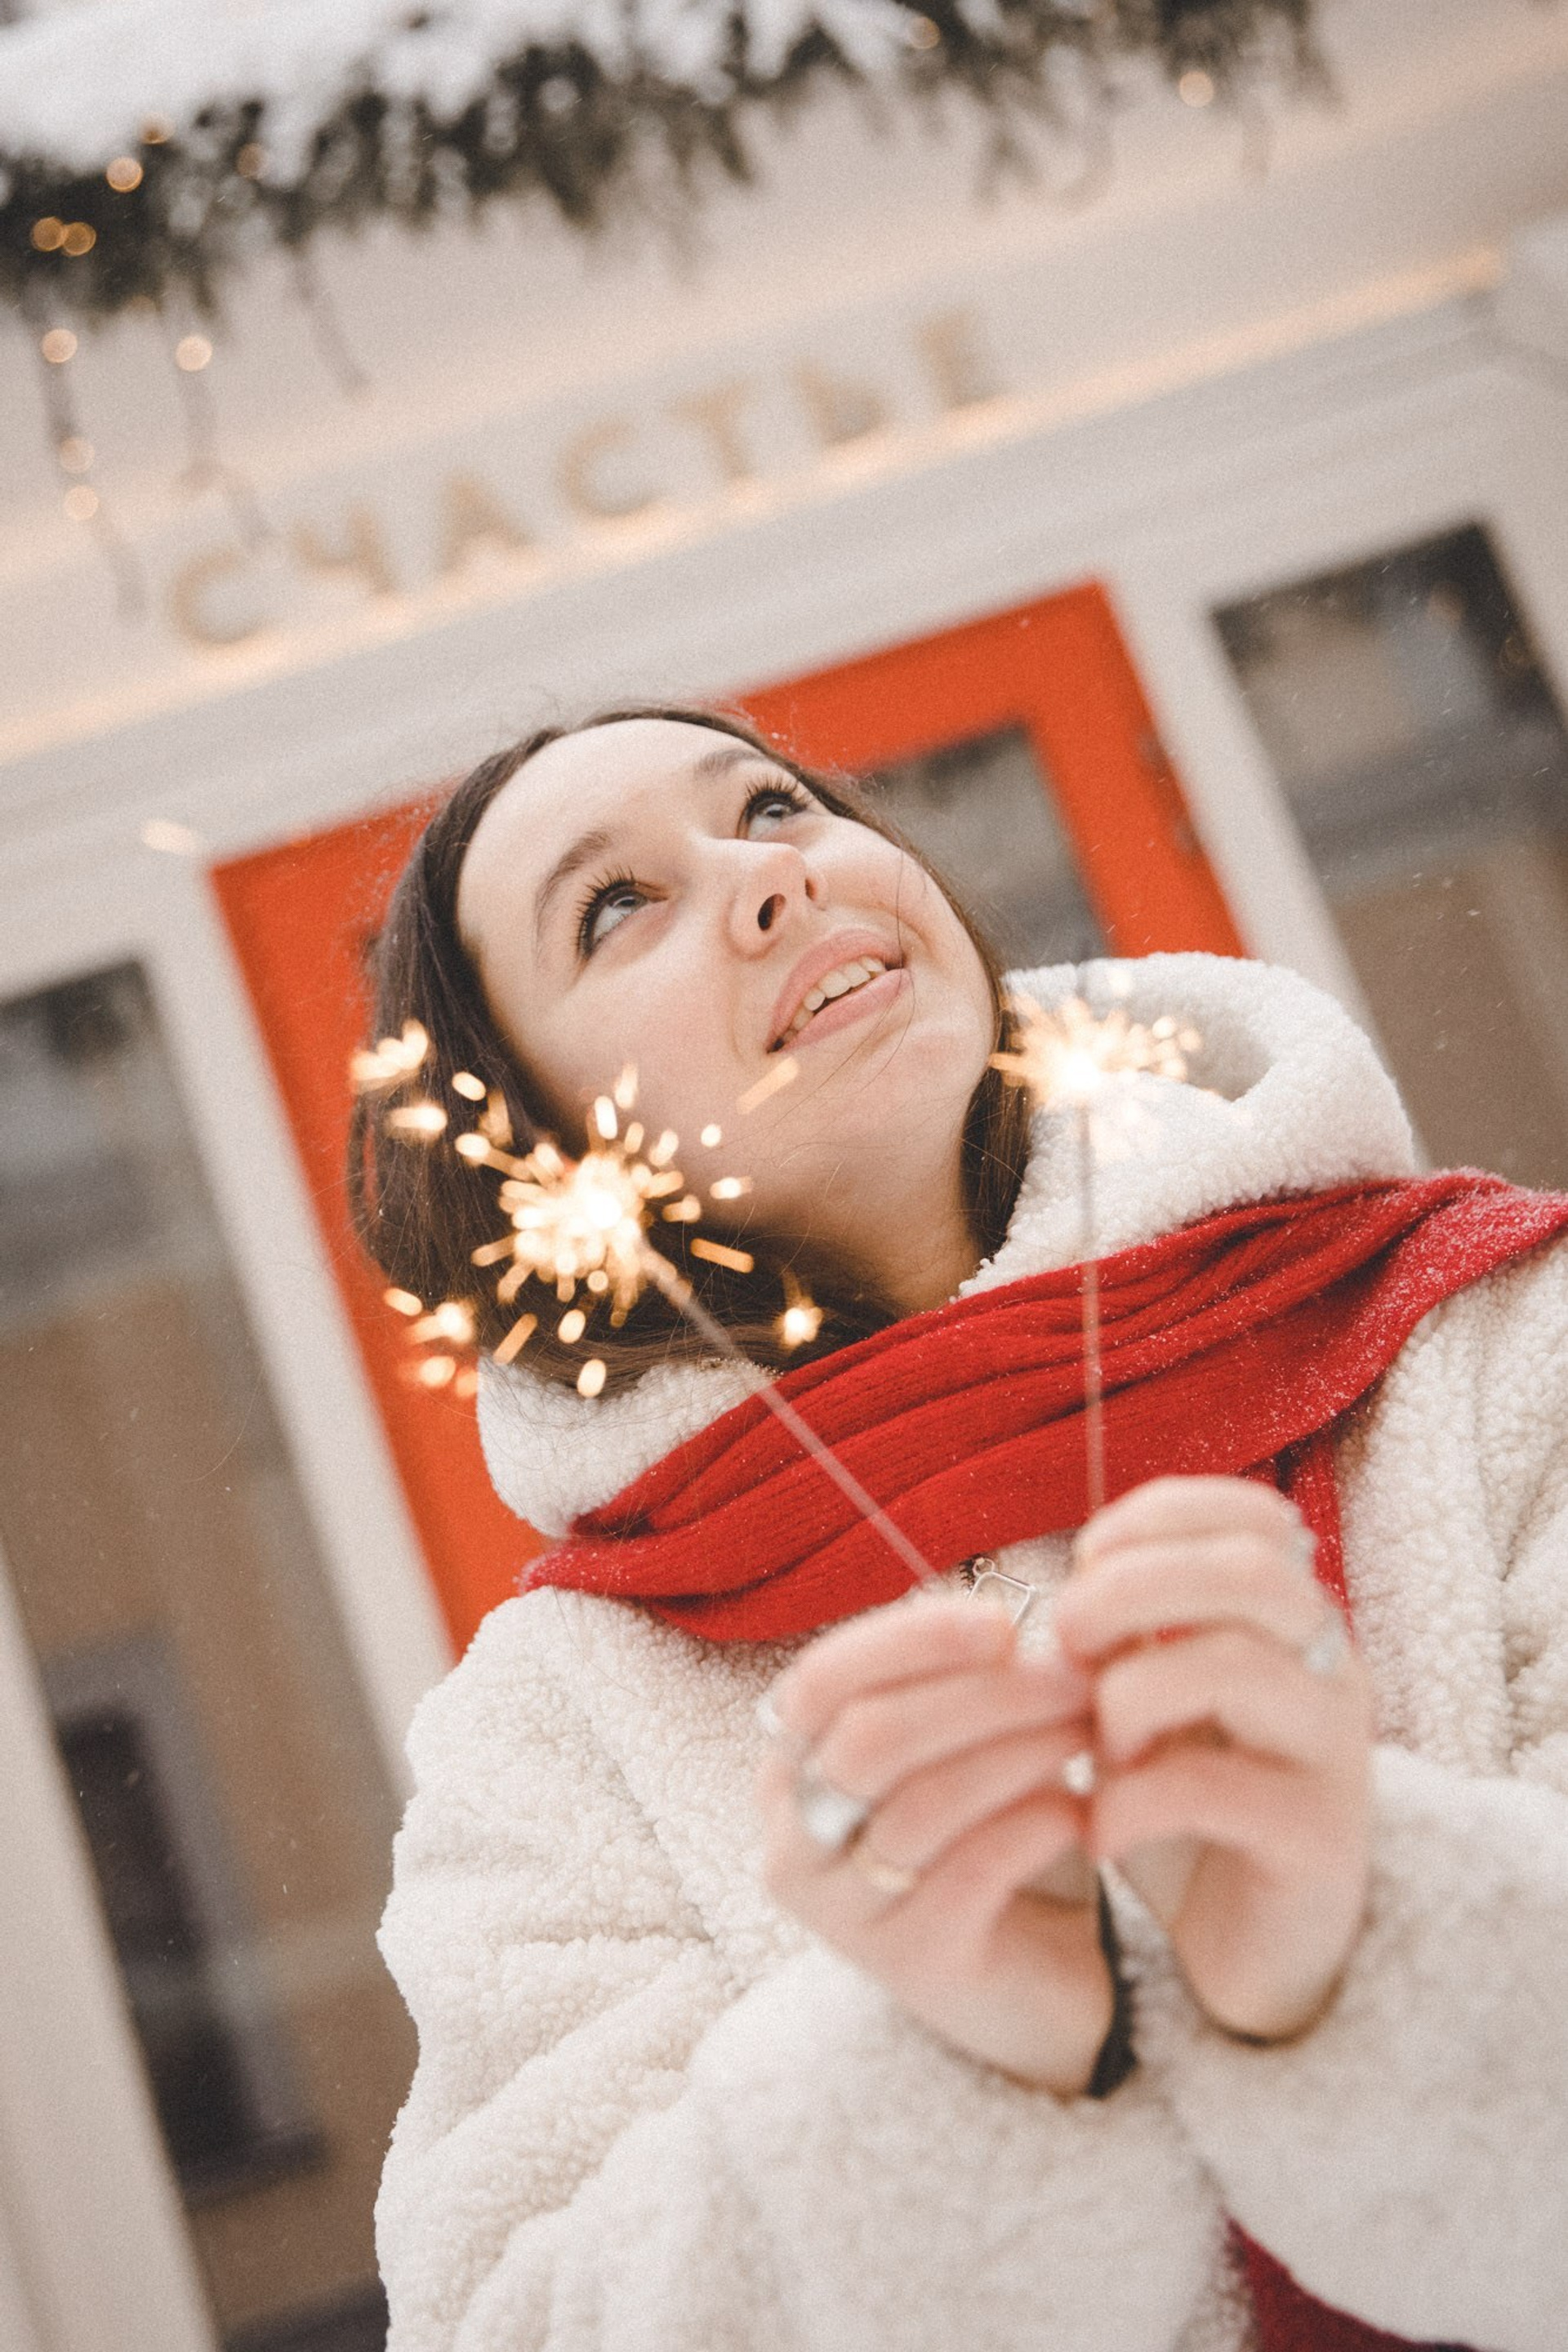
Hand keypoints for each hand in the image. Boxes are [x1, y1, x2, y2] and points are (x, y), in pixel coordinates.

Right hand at [759, 1594, 1110, 2096]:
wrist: (1039, 1981)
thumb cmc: (998, 1834)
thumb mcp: (977, 1743)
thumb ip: (979, 1678)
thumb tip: (1027, 1615)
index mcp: (793, 1766)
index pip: (823, 1680)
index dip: (909, 1641)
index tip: (1002, 1623)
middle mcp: (795, 1840)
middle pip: (871, 1739)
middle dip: (982, 1695)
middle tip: (1075, 1676)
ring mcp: (845, 1912)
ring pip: (923, 1804)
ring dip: (1021, 1751)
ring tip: (1092, 1730)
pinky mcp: (913, 1965)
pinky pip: (970, 1873)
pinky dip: (1034, 1824)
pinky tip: (1084, 1810)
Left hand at [1053, 1477, 1373, 2043]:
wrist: (1253, 1951)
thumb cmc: (1191, 1804)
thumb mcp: (1150, 1702)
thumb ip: (1126, 1638)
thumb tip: (1074, 1592)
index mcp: (1293, 1624)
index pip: (1250, 1519)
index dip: (1158, 1517)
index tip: (1087, 1557)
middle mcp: (1330, 1672)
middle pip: (1251, 1573)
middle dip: (1134, 1586)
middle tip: (1066, 1634)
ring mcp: (1334, 1753)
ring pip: (1234, 1667)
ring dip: (1131, 1693)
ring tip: (1097, 1747)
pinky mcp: (1317, 1841)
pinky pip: (1210, 1788)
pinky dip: (1130, 1804)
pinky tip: (1100, 1831)